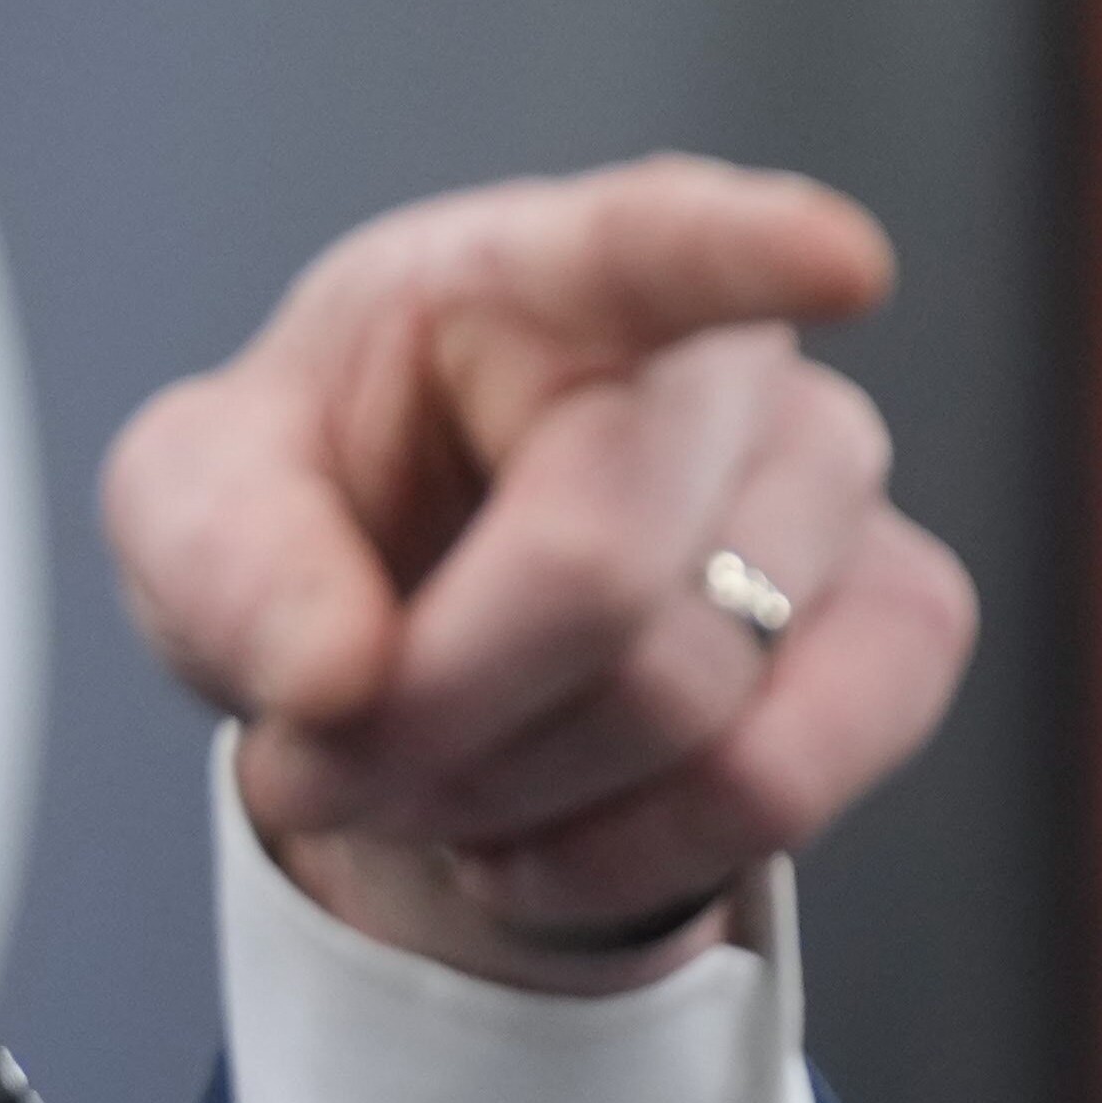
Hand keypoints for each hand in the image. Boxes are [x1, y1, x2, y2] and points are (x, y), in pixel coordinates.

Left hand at [102, 156, 978, 990]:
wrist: (411, 640)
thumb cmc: (320, 523)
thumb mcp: (197, 515)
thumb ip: (229, 567)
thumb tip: (339, 675)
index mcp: (537, 274)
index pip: (657, 243)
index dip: (752, 252)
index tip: (842, 263)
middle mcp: (721, 359)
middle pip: (597, 577)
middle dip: (424, 716)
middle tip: (313, 760)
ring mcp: (835, 482)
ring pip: (686, 709)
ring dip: (501, 799)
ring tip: (420, 780)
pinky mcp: (903, 619)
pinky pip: (775, 789)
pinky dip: (618, 859)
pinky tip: (531, 841)